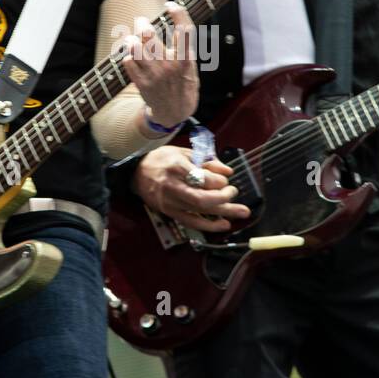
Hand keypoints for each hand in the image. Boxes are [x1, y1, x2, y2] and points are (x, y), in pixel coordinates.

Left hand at [121, 0, 199, 127]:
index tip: (171, 4)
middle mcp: (170, 65)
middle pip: (150, 35)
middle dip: (142, 24)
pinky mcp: (142, 84)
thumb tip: (175, 19)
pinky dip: (127, 56)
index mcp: (185, 59)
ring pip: (135, 48)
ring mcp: (155, 75)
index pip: (184, 30)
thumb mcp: (191, 65)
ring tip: (130, 38)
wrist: (175, 112)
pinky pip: (128, 63)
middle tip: (141, 21)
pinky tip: (130, 55)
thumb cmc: (183, 83)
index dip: (178, 13)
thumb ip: (183, 46)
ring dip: (131, 39)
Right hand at [131, 144, 251, 233]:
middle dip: (224, 198)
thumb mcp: (184, 152)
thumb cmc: (162, 159)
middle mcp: (173, 186)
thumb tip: (228, 171)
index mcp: (177, 167)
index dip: (219, 181)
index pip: (203, 178)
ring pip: (199, 212)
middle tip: (235, 194)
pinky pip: (191, 222)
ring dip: (223, 213)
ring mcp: (170, 202)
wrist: (136, 172)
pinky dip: (208, 225)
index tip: (226, 179)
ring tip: (242, 212)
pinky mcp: (169, 212)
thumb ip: (207, 160)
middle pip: (202, 199)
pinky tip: (223, 224)